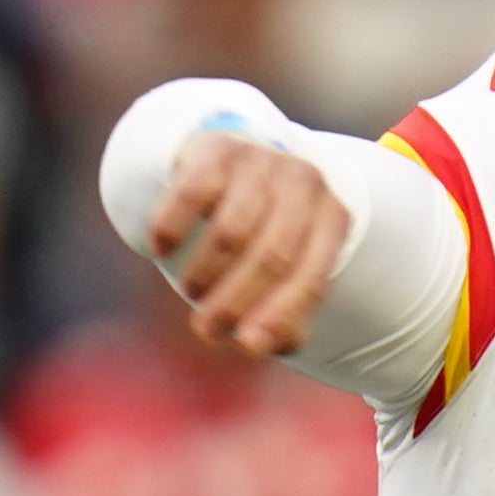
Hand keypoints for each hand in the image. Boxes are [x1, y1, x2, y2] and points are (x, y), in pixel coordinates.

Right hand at [147, 129, 349, 356]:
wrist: (238, 158)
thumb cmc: (265, 229)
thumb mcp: (287, 267)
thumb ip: (281, 313)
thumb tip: (256, 345)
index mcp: (333, 217)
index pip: (311, 277)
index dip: (280, 316)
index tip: (247, 346)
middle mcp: (304, 183)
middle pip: (272, 257)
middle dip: (235, 303)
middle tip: (208, 329)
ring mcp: (261, 161)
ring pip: (230, 233)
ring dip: (204, 274)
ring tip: (191, 291)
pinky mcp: (217, 149)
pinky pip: (190, 196)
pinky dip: (172, 229)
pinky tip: (161, 250)